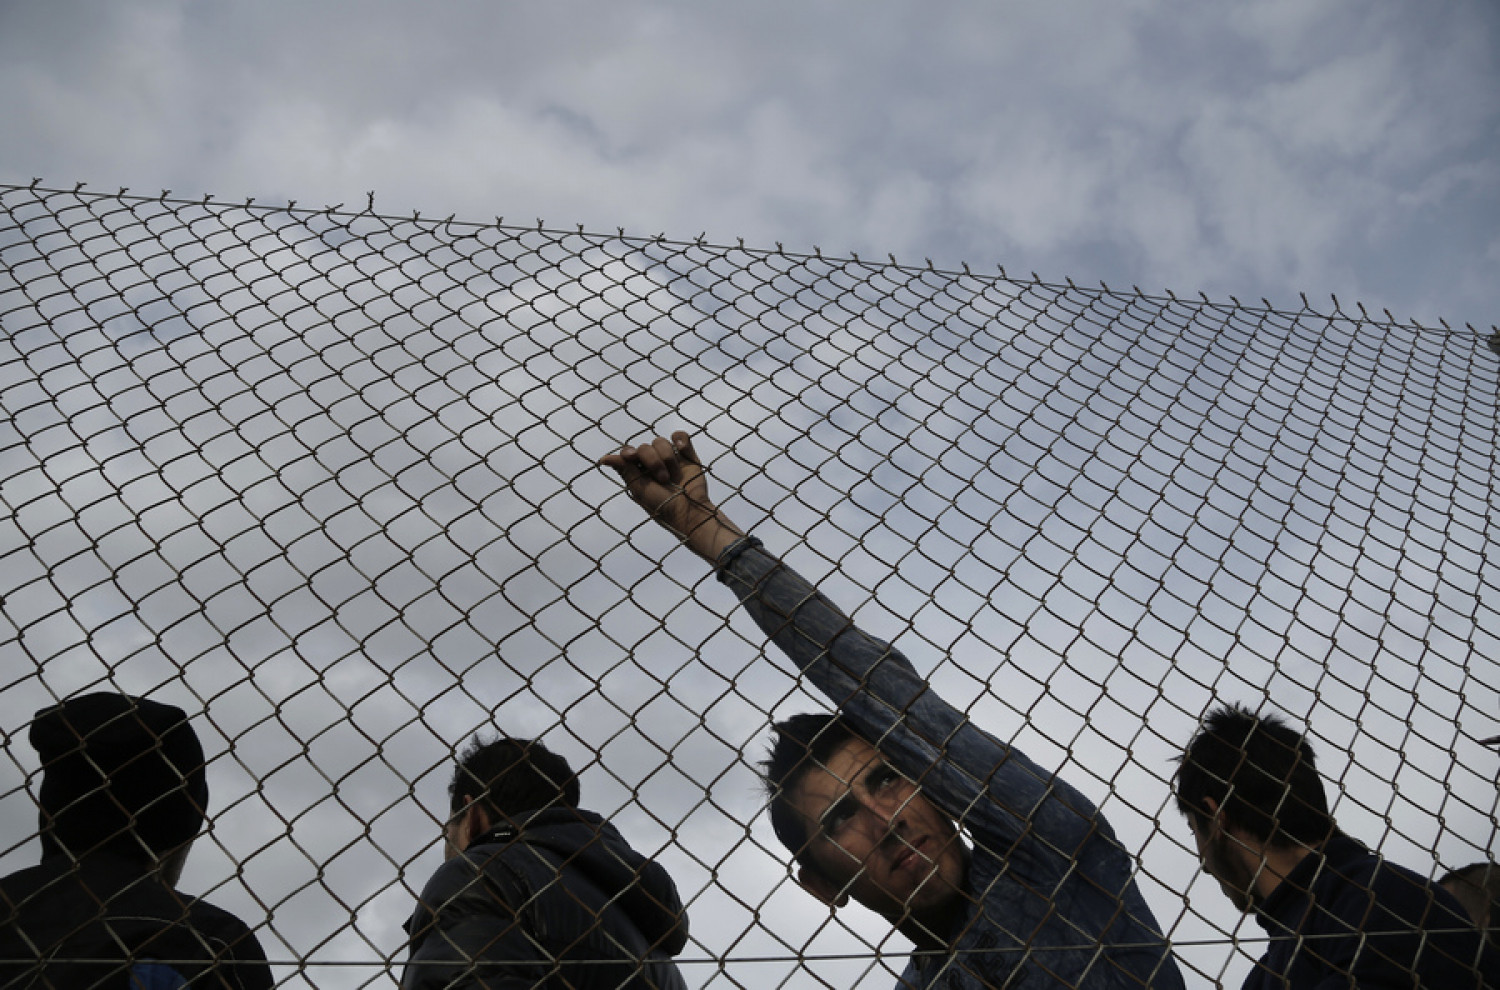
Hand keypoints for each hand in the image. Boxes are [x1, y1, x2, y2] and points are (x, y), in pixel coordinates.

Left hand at [600, 432, 743, 559]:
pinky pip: (681, 436)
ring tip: (674, 475)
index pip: (629, 453)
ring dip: (667, 457)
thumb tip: (603, 459)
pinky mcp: (687, 455)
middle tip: (663, 479)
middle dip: (653, 461)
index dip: (629, 452)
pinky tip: (680, 450)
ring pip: (662, 441)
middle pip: (645, 446)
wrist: (689, 511)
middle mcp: (654, 462)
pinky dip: (681, 440)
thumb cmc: (661, 505)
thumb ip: (625, 470)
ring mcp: (671, 458)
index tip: (630, 457)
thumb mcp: (639, 489)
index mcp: (638, 471)